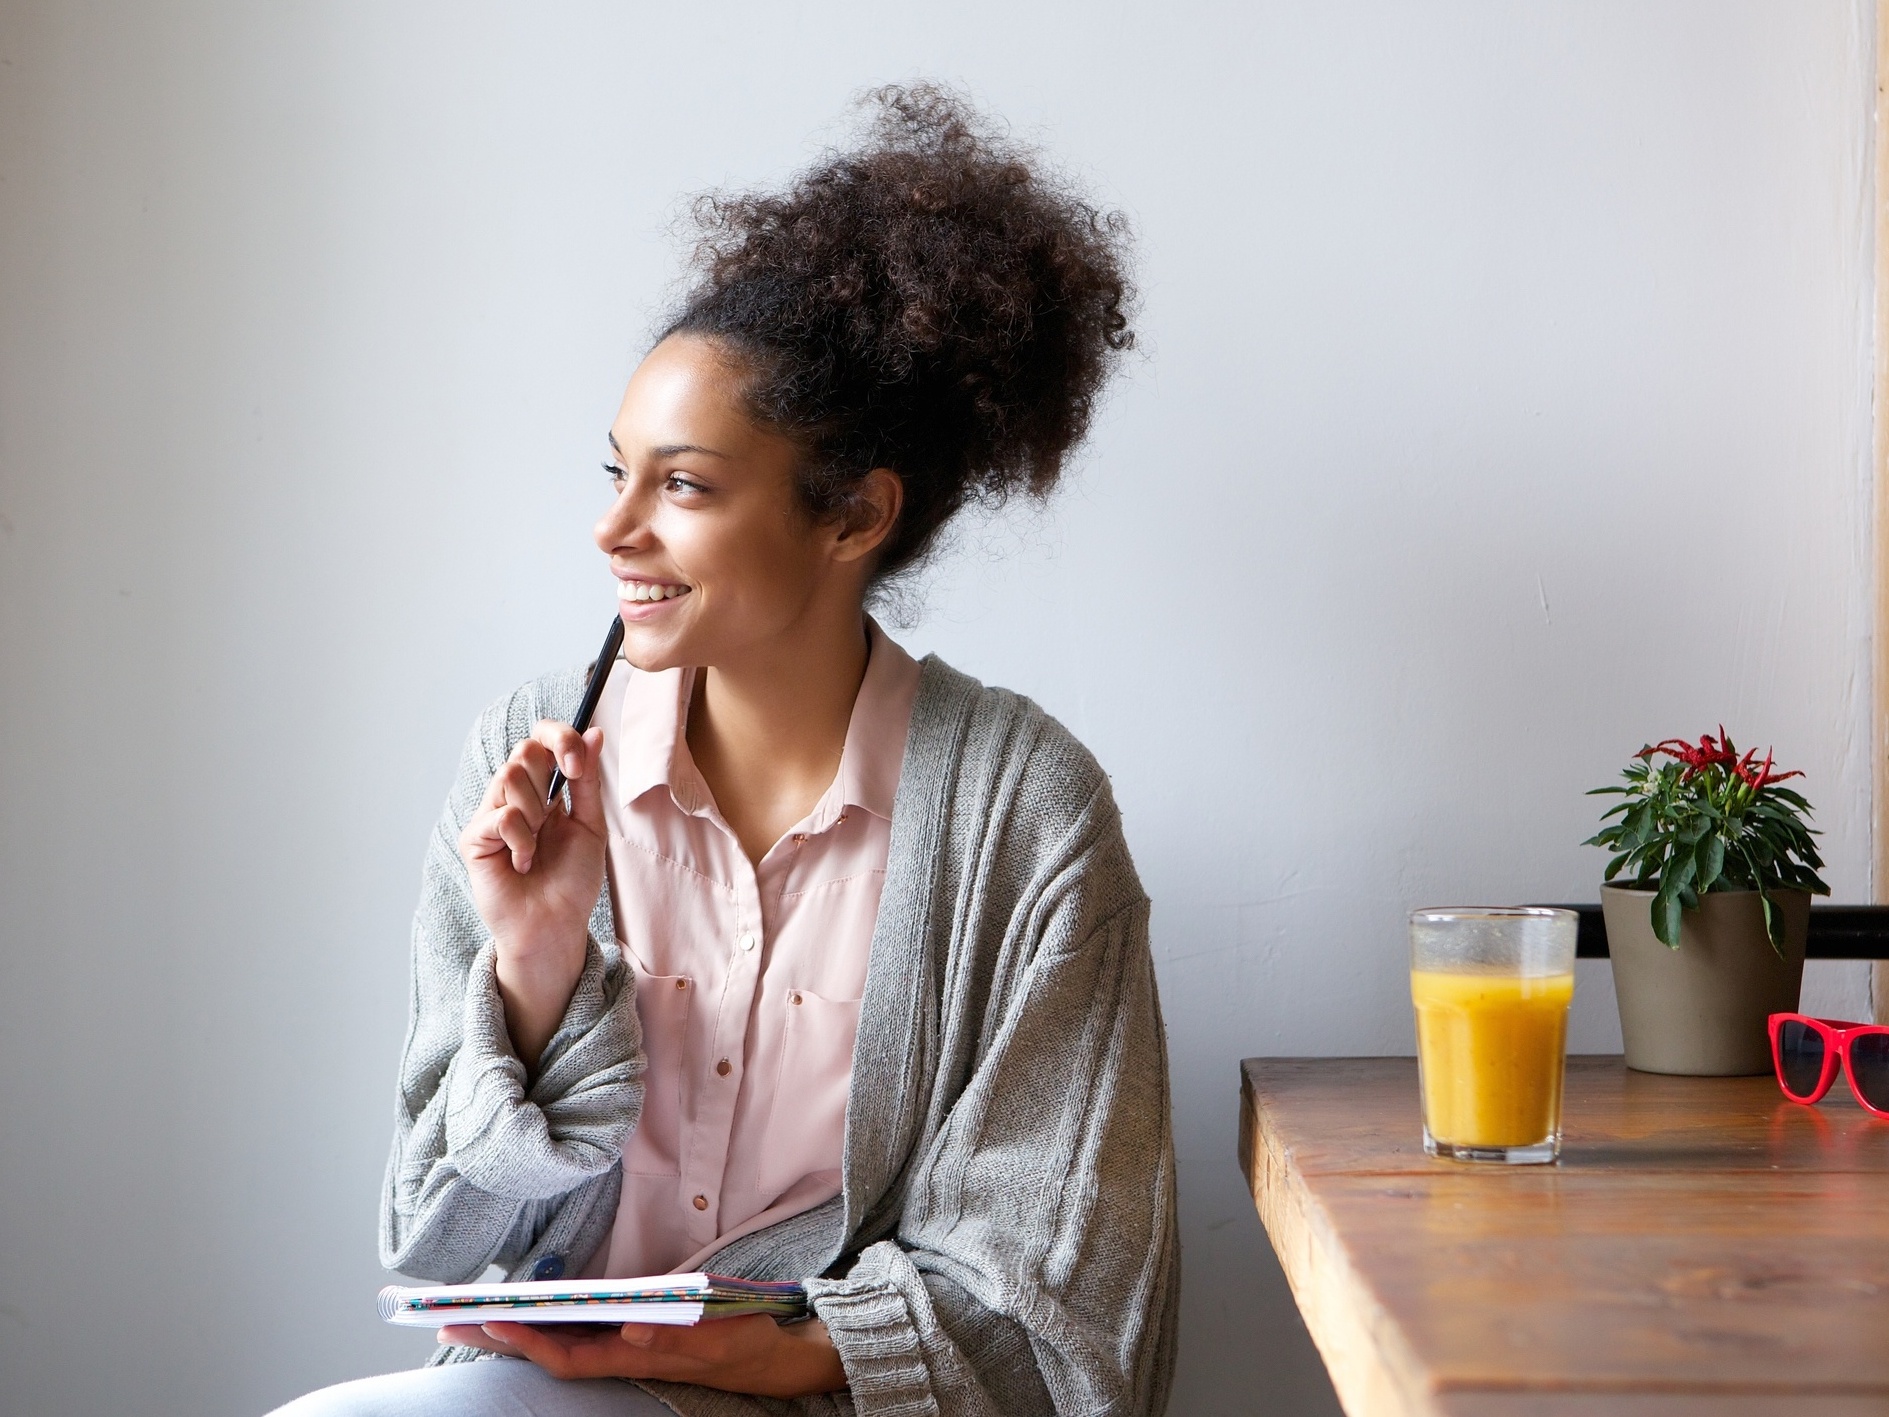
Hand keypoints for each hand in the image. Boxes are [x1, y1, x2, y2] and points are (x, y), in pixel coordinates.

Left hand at [438, 1315, 847, 1397]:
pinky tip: (530, 1309)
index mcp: (634, 1357)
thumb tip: (630, 1329)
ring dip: (517, 1328)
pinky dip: (549, 1320)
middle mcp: (620, 1353)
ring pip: (559, 1341)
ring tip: (473, 1313)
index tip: (492, 1320)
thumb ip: (676, 1335)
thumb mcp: (718, 1336)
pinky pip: (579, 1331)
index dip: (528, 1342)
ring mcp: (624, 1346)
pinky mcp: (634, 1333)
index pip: (567, 1355)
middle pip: (549, 1349)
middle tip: (446, 1320)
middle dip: (500, 1336)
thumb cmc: (743, 1342)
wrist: (772, 1354)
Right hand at [458, 721, 607, 1069]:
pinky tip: (523, 864)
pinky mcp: (474, 839)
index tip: (578, 762)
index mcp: (543, 790)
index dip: (558, 737)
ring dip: (536, 813)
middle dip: (549, 772)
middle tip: (560, 809)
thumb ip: (587, 781)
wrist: (556, 926)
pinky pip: (500, 816)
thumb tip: (595, 733)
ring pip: (510, 777)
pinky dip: (521, 840)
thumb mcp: (590, 825)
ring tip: (538, 847)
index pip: (541, 740)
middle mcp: (514, 797)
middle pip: (523, 750)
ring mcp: (490, 815)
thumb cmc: (572, 881)